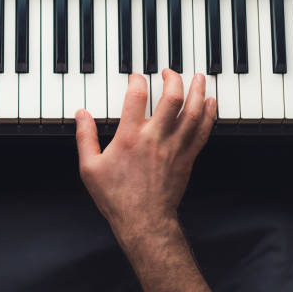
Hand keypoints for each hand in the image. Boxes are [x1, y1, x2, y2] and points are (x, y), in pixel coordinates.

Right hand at [75, 69, 215, 236]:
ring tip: (197, 76)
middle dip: (173, 79)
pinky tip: (210, 102)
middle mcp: (155, 138)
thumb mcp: (89, 167)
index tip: (136, 77)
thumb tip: (82, 115)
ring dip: (197, 90)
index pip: (137, 96)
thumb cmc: (117, 197)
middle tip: (169, 71)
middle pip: (172, 98)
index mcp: (130, 137)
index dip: (137, 81)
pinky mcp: (187, 158)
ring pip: (192, 112)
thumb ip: (85, 137)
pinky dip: (209, 114)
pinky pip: (202, 131)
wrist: (143, 221)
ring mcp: (175, 147)